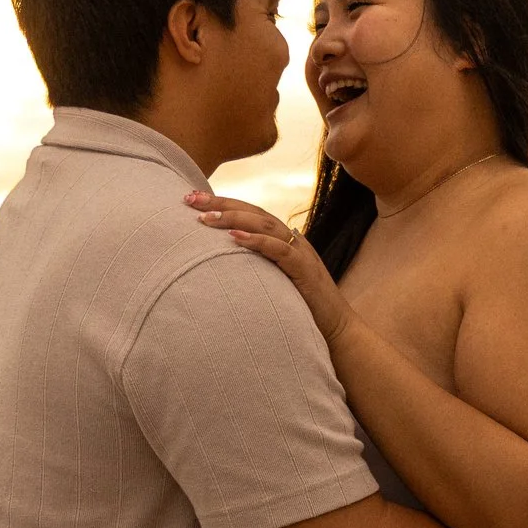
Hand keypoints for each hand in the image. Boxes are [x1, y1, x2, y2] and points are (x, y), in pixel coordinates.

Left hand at [187, 193, 353, 342]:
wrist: (337, 329)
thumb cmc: (303, 309)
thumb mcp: (274, 281)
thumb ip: (257, 267)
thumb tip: (226, 263)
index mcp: (283, 240)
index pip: (250, 213)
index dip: (222, 204)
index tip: (191, 200)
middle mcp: (292, 240)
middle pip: (254, 212)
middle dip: (221, 203)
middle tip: (190, 199)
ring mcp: (300, 253)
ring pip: (265, 225)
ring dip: (234, 219)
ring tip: (206, 218)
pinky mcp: (304, 270)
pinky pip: (280, 250)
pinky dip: (257, 242)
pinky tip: (234, 237)